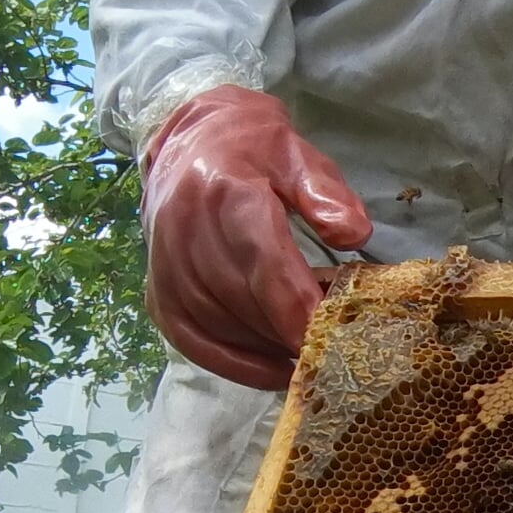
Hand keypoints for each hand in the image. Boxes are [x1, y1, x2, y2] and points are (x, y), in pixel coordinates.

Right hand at [139, 85, 372, 387]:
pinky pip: (190, 338)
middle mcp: (184, 228)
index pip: (260, 258)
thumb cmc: (255, 150)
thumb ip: (327, 194)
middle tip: (332, 350)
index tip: (326, 336)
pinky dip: (230, 363)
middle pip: (238, 297)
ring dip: (264, 348)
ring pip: (215, 322)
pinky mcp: (157, 289)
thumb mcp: (299, 156)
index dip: (293, 303)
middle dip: (287, 331)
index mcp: (225, 190)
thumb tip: (355, 235)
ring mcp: (163, 262)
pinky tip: (271, 371)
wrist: (192, 141)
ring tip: (310, 357)